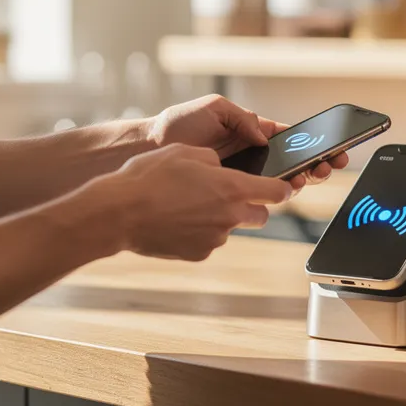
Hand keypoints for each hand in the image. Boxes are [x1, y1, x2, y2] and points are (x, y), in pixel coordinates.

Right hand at [102, 144, 292, 260]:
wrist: (119, 213)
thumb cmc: (150, 177)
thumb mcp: (186, 152)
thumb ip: (214, 159)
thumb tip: (222, 168)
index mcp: (232, 187)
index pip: (277, 192)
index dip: (284, 188)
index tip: (285, 186)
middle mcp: (230, 216)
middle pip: (260, 215)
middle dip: (252, 205)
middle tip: (228, 195)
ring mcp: (215, 239)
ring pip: (230, 228)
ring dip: (220, 218)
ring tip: (188, 205)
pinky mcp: (199, 254)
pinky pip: (208, 241)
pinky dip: (199, 232)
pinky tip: (176, 220)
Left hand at [145, 95, 349, 191]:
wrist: (149, 149)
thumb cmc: (179, 124)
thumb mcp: (213, 108)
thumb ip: (242, 118)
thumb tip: (263, 135)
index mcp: (251, 131)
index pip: (288, 138)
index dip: (312, 144)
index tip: (331, 149)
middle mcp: (250, 154)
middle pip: (290, 162)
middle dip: (313, 165)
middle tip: (326, 167)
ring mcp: (240, 174)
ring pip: (276, 181)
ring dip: (297, 180)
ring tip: (308, 178)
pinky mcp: (227, 192)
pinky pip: (253, 195)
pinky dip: (270, 195)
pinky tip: (282, 192)